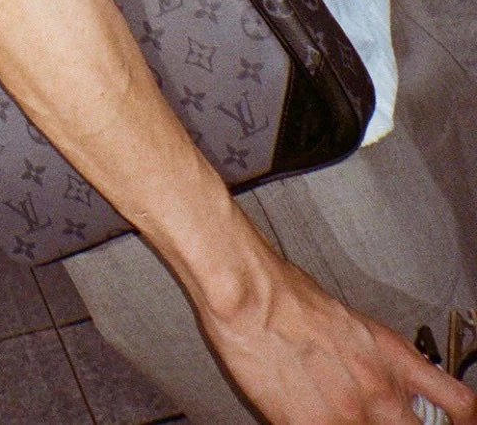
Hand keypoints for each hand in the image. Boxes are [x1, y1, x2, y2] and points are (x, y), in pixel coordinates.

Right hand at [199, 242, 476, 424]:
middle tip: (371, 416)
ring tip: (330, 410)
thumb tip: (380, 385)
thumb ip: (375, 361)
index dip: (464, 424)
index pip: (459, 405)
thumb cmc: (288, 294)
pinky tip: (309, 418)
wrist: (250, 293)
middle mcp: (380, 392)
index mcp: (393, 358)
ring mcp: (349, 417)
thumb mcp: (352, 322)